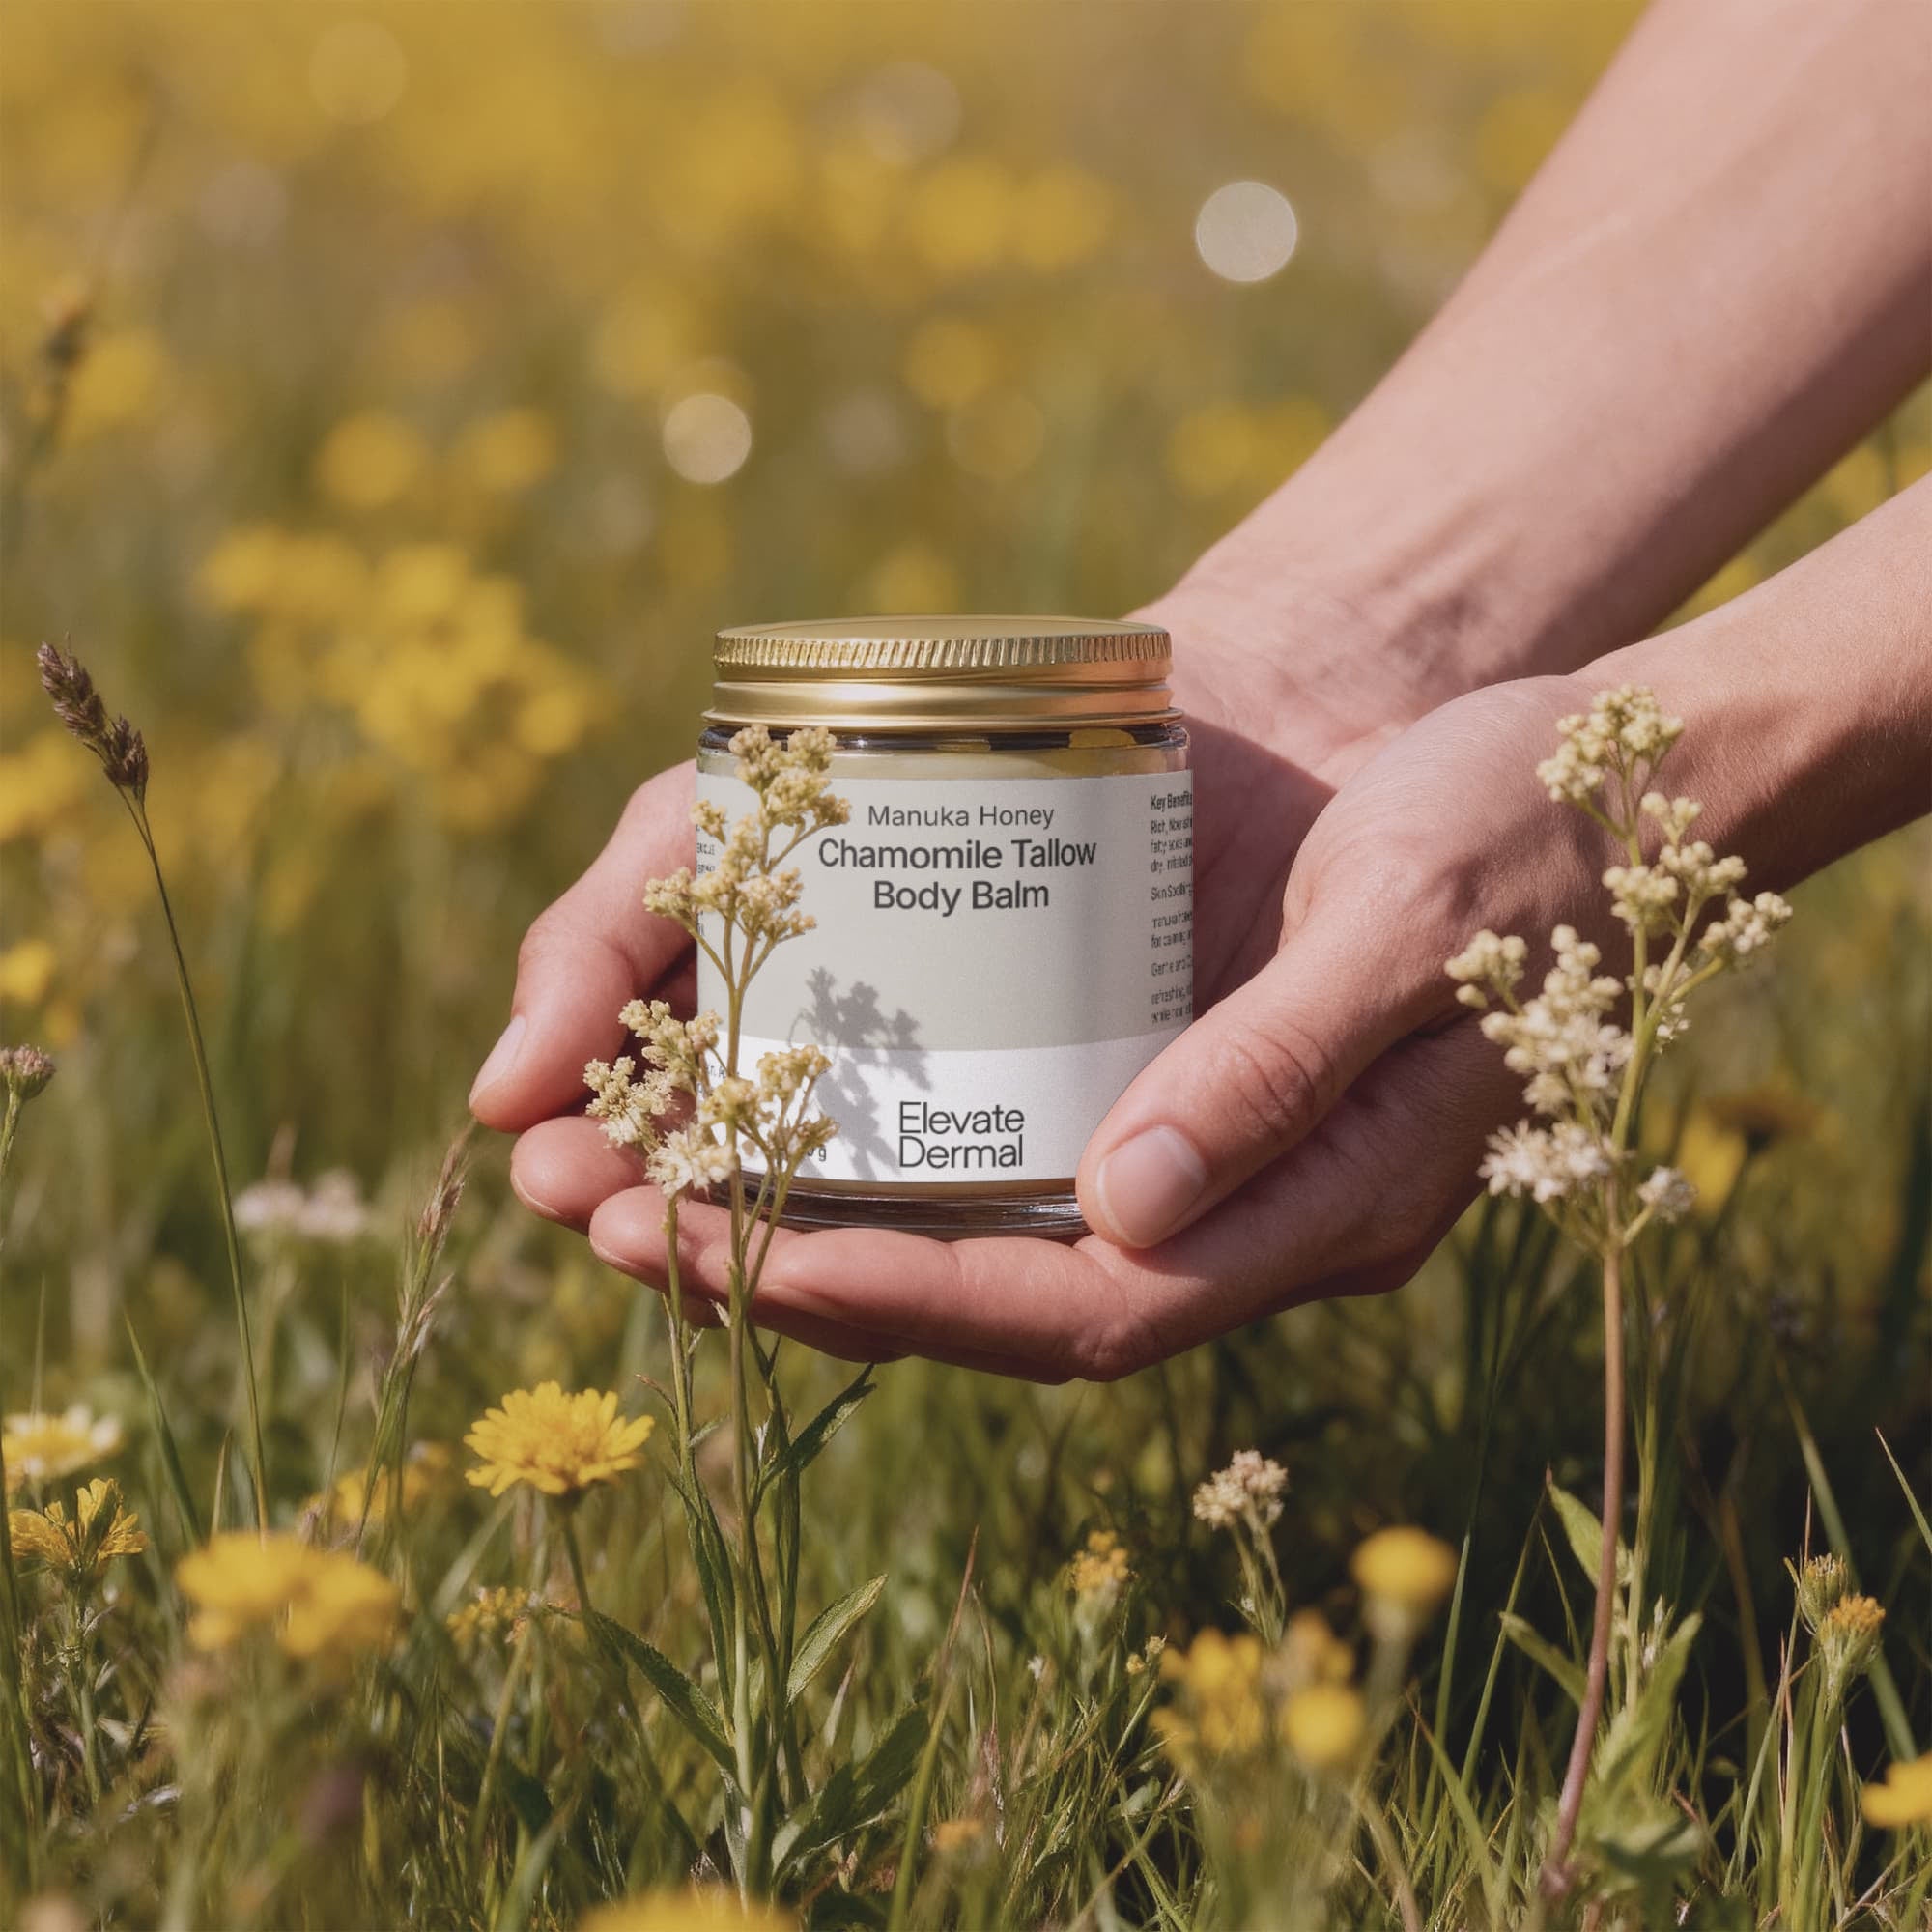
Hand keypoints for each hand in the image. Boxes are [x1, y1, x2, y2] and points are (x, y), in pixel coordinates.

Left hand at [480, 655, 1611, 1378]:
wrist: (1522, 719)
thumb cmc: (1513, 816)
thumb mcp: (1410, 921)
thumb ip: (1279, 1073)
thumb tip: (1122, 1211)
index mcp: (1309, 1212)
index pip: (1073, 1310)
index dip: (896, 1298)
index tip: (732, 1258)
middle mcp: (1213, 1195)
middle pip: (969, 1276)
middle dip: (773, 1256)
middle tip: (590, 1212)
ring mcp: (1158, 1116)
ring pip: (937, 1197)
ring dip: (763, 1177)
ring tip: (593, 1142)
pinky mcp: (1116, 1032)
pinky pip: (958, 1097)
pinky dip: (833, 1086)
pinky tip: (715, 1054)